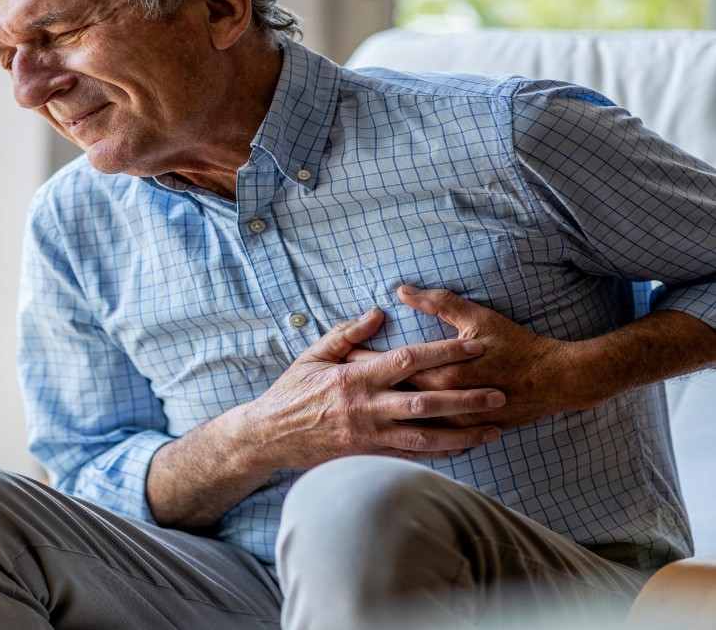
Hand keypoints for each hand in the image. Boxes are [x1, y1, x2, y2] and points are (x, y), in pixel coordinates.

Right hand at [241, 307, 505, 472]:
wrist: (269, 436)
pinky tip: (463, 449)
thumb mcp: (313, 356)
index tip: (473, 345)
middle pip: (425, 401)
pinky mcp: (368, 456)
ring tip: (493, 429)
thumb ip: (347, 334)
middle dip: (465, 398)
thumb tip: (378, 312)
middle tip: (499, 393)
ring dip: (462, 433)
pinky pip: (411, 456)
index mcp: (354, 378)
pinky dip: (440, 453)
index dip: (443, 352)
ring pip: (425, 436)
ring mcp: (369, 436)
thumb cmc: (291, 393)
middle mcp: (366, 408)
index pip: (407, 360)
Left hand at [346, 286, 596, 428]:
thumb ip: (438, 303)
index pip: (389, 366)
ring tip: (352, 412)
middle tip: (333, 388)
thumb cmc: (518, 345)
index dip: (361, 360)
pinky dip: (406, 436)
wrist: (557, 381)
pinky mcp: (465, 433)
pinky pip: (429, 441)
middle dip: (362, 392)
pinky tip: (386, 433)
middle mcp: (445, 401)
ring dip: (380, 417)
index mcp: (442, 371)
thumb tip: (401, 291)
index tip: (338, 357)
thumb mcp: (478, 317)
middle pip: (390, 398)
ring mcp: (455, 422)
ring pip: (406, 425)